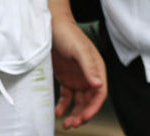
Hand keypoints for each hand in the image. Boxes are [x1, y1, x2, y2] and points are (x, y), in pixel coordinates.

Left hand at [49, 0, 106, 128]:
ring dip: (75, 113)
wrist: (50, 25)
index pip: (99, 93)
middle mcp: (88, 75)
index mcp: (96, 68)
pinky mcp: (66, 78)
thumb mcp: (78, 49)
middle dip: (83, 114)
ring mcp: (77, 77)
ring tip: (67, 123)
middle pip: (90, 101)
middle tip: (73, 123)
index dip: (94, 108)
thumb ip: (88, 67)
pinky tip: (58, 112)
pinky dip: (64, 106)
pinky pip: (67, 96)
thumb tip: (98, 85)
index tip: (84, 118)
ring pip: (79, 101)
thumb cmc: (67, 34)